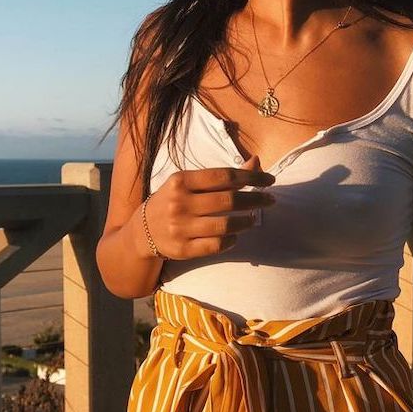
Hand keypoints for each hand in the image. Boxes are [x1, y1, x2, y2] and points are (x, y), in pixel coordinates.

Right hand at [141, 155, 275, 260]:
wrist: (142, 232)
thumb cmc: (172, 201)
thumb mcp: (189, 182)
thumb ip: (222, 175)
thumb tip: (257, 162)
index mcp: (180, 181)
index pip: (224, 176)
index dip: (251, 177)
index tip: (269, 180)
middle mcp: (179, 203)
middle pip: (229, 200)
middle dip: (256, 199)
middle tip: (270, 200)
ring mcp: (180, 228)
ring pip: (225, 225)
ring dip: (246, 221)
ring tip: (253, 218)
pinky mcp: (183, 249)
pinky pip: (216, 246)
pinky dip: (230, 240)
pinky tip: (236, 235)